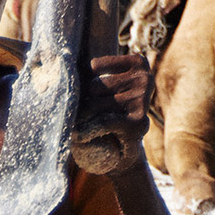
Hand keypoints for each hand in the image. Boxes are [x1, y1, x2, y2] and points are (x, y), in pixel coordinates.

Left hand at [74, 53, 149, 174]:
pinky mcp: (139, 122)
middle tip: (78, 115)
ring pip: (95, 104)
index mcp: (138, 62)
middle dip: (82, 102)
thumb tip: (69, 77)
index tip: (81, 96)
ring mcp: (143, 100)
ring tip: (78, 125)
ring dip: (81, 118)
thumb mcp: (102, 86)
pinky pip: (103, 122)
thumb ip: (89, 75)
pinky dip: (87, 130)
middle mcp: (145, 78)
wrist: (123, 151)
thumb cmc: (107, 112)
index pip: (93, 66)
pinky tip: (78, 136)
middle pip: (94, 86)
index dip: (81, 83)